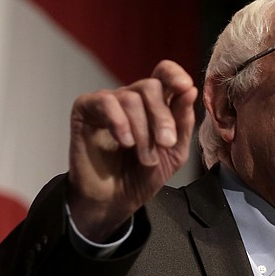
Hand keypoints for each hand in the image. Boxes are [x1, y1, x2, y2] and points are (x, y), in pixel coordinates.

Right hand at [67, 60, 197, 241]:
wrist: (114, 202)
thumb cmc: (142, 176)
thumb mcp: (174, 152)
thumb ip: (182, 122)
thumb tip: (189, 90)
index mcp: (154, 104)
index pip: (163, 73)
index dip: (174, 75)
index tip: (185, 88)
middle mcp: (130, 98)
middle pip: (150, 86)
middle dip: (162, 117)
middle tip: (167, 144)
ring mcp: (107, 103)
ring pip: (131, 98)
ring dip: (143, 131)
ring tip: (145, 157)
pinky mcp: (85, 110)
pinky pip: (105, 102)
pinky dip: (119, 121)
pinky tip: (125, 142)